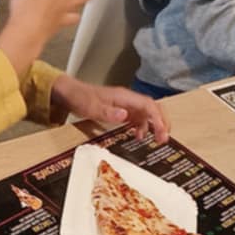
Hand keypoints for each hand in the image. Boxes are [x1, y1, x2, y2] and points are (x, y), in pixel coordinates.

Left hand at [52, 77, 168, 143]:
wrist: (70, 94)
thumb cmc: (80, 98)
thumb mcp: (92, 107)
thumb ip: (108, 112)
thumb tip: (126, 116)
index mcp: (124, 97)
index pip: (148, 106)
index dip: (158, 119)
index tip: (161, 134)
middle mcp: (128, 100)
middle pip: (153, 108)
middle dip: (162, 122)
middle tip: (164, 139)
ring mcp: (126, 105)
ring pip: (147, 114)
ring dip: (154, 126)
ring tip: (157, 141)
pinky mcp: (121, 111)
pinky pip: (138, 118)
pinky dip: (143, 127)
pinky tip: (139, 137)